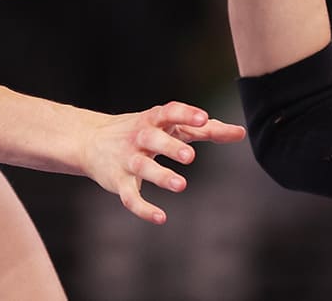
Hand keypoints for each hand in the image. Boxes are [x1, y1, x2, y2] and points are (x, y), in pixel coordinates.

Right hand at [83, 101, 245, 224]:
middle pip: (154, 139)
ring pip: (142, 167)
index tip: (203, 118)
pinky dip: (143, 209)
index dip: (186, 114)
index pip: (170, 112)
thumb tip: (241, 133)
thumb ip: (206, 129)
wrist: (90, 140)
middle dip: (171, 147)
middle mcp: (139, 137)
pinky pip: (130, 196)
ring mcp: (127, 159)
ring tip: (181, 185)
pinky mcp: (118, 182)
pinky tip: (161, 218)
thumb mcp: (171, 126)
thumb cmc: (143, 131)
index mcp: (154, 120)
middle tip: (190, 156)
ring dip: (160, 176)